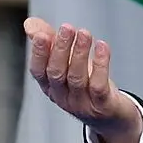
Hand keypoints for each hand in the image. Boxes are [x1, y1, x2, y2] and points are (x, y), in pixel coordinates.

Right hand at [23, 18, 142, 142]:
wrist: (112, 118)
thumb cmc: (87, 86)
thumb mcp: (67, 65)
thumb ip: (50, 44)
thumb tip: (30, 24)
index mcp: (50, 87)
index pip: (38, 71)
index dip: (39, 53)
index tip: (41, 34)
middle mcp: (63, 97)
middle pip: (57, 73)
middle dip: (61, 49)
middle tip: (67, 27)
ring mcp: (82, 104)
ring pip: (77, 78)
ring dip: (80, 53)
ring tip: (84, 33)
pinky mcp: (102, 106)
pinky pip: (99, 85)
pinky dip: (101, 64)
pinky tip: (102, 46)